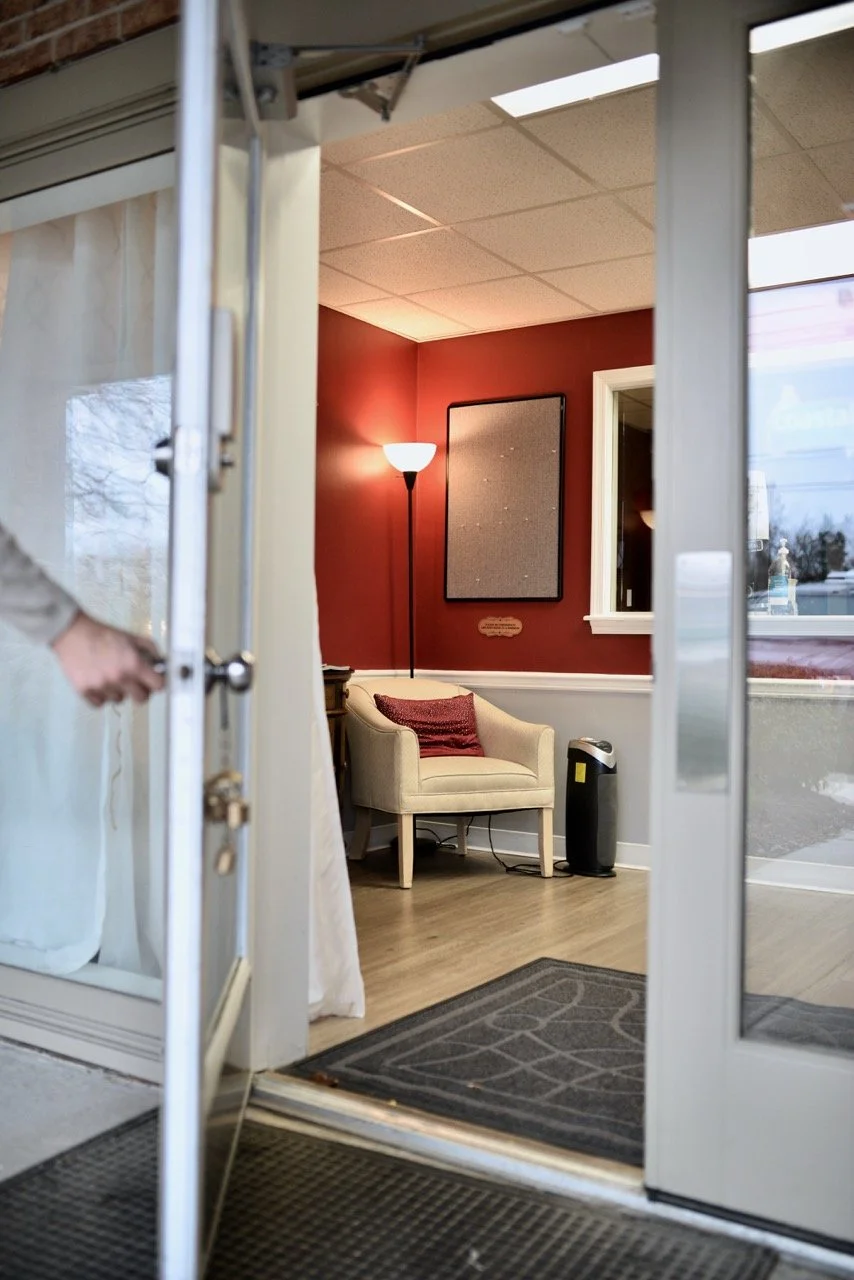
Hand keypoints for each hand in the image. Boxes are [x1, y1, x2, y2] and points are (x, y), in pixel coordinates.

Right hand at [51, 611, 165, 706]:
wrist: (73, 633)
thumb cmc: (102, 634)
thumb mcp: (132, 637)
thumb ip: (151, 651)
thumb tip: (162, 664)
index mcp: (134, 664)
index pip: (158, 686)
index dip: (158, 682)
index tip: (155, 680)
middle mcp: (119, 678)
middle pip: (142, 699)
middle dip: (141, 690)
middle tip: (134, 680)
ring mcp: (102, 687)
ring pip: (120, 700)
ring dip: (118, 691)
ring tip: (109, 674)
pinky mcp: (85, 692)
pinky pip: (101, 703)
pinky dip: (101, 696)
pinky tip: (98, 681)